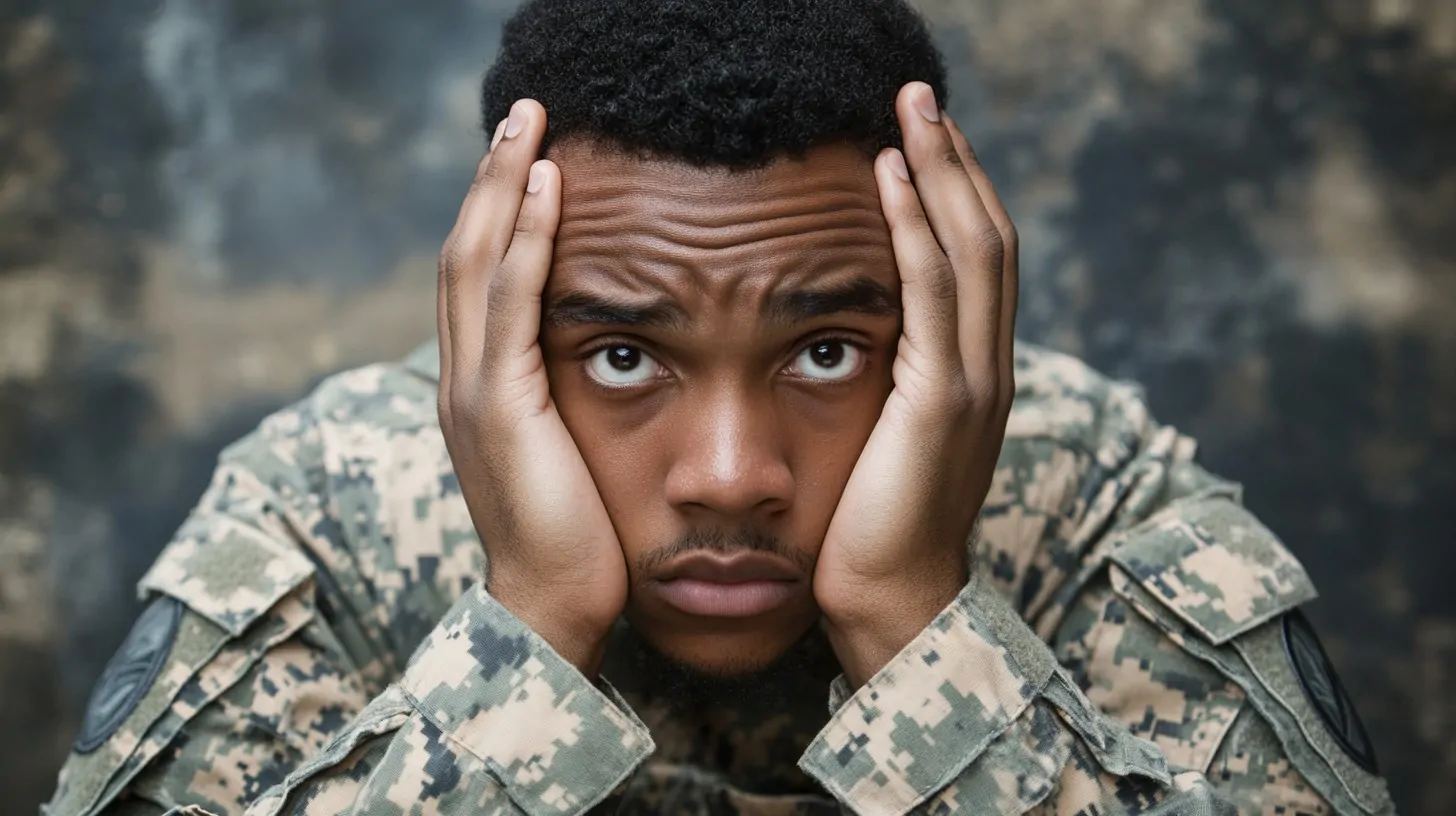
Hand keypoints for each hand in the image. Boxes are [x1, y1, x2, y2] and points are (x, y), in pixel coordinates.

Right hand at [437, 99, 625, 676]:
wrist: (553, 610)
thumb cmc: (578, 539)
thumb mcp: (569, 453)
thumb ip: (570, 401)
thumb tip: (609, 358)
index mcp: (480, 388)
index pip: (479, 279)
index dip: (496, 213)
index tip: (527, 160)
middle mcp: (464, 378)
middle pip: (465, 252)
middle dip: (491, 179)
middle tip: (523, 116)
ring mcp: (474, 389)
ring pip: (476, 261)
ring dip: (501, 186)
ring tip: (529, 125)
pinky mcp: (500, 404)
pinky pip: (510, 301)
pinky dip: (524, 238)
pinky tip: (546, 188)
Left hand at [814, 81, 1018, 687]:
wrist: (891, 605)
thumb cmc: (869, 529)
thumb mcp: (883, 440)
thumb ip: (886, 384)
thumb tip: (848, 337)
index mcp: (972, 375)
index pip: (978, 262)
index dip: (958, 193)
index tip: (923, 139)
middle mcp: (986, 368)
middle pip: (988, 237)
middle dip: (955, 160)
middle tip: (920, 97)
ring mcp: (972, 382)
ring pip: (973, 249)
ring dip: (942, 170)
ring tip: (910, 110)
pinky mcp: (940, 401)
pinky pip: (933, 291)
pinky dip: (918, 226)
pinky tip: (889, 176)